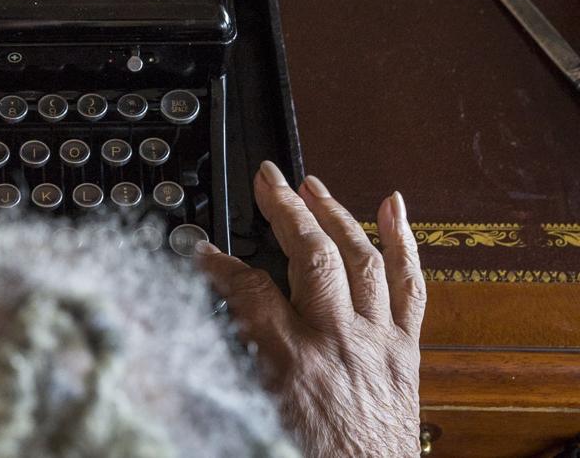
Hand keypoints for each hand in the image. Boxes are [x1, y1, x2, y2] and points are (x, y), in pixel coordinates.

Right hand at [196, 161, 425, 457]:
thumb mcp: (250, 412)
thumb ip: (221, 362)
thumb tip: (180, 334)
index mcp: (293, 362)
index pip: (249, 289)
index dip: (220, 262)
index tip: (202, 248)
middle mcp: (339, 342)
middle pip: (312, 255)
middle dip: (286, 208)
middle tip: (266, 179)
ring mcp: (377, 342)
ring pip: (362, 259)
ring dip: (335, 214)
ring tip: (313, 184)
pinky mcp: (404, 350)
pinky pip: (410, 286)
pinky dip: (403, 242)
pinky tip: (394, 208)